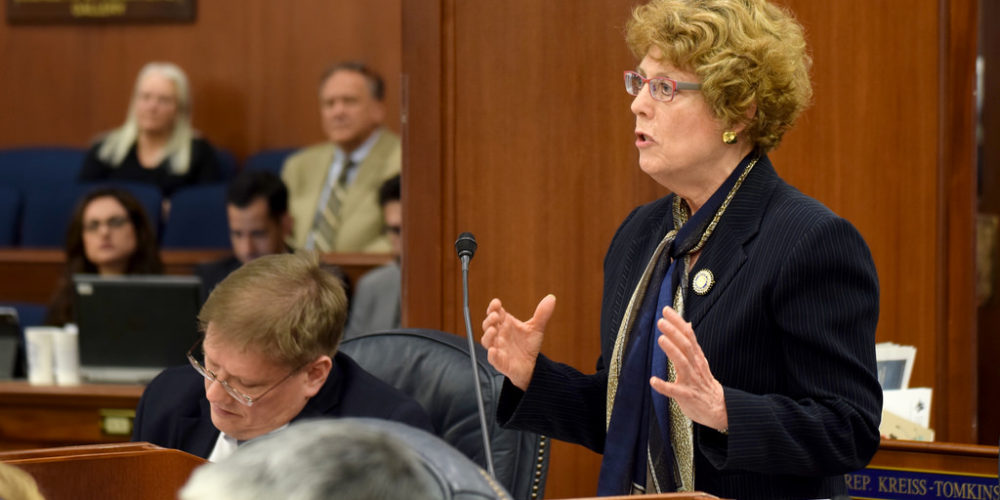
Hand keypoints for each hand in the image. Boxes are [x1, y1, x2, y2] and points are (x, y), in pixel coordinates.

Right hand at [480, 295, 555, 389]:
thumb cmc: (528, 345)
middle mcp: (499, 335)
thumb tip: (551, 298)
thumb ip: (542, 314)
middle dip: (489, 319)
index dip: (493, 307)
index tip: (496, 303)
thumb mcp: (536, 328)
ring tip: (493, 329)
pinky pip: (493, 358)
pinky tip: (494, 351)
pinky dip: (492, 355)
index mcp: (505, 324)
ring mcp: (498, 348)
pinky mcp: (500, 362)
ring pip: (487, 341)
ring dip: (488, 335)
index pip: (495, 312)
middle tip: (495, 315)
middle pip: (488, 325)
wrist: (531, 366)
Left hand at [649, 306, 728, 431]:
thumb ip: (691, 344)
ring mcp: (691, 380)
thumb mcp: (700, 360)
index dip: (678, 322)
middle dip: (674, 332)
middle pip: (686, 346)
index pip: (689, 335)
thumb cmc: (704, 383)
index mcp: (697, 357)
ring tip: (661, 339)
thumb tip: (687, 325)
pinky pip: (675, 391)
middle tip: (661, 321)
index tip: (666, 310)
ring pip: (682, 363)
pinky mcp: (687, 395)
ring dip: (672, 351)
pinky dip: (664, 386)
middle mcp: (695, 366)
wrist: (718, 408)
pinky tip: (653, 381)